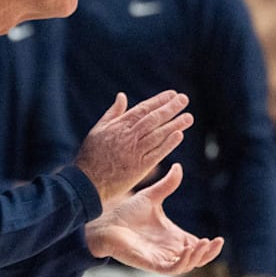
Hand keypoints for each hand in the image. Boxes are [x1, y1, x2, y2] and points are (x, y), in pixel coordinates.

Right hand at [75, 91, 192, 205]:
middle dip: (170, 108)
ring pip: (158, 134)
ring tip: (189, 117)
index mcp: (119, 126)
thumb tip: (122, 96)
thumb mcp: (98, 129)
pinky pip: (157, 152)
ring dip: (175, 124)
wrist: (87, 182)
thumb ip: (113, 113)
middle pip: (154, 119)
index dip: (159, 100)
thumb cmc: (91, 155)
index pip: (143, 109)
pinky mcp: (140, 167)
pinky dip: (169, 143)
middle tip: (184, 99)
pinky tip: (179, 135)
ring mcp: (135, 151)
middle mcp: (129, 136)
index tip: (172, 94)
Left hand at [84, 164, 223, 273]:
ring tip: (206, 244)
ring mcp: (160, 258)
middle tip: (217, 242)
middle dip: (208, 253)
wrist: (106, 221)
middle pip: (196, 258)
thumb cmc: (126, 212)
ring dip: (198, 257)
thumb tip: (178, 166)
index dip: (208, 246)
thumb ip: (167, 184)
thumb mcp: (152, 196)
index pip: (196, 245)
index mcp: (172, 237)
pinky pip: (171, 268)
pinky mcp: (151, 263)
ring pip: (186, 265)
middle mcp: (169, 249)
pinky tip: (190, 249)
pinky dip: (183, 262)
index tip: (219, 239)